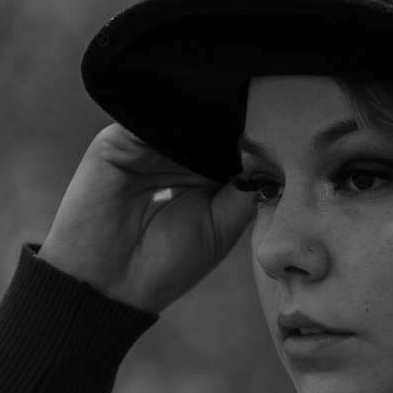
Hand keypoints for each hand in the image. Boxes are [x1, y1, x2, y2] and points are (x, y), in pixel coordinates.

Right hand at [38, 124, 256, 314]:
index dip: (251, 133)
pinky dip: (169, 116)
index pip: (227, 141)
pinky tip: (195, 120)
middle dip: (230, 118)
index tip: (284, 124)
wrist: (108, 286)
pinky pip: (146, 117)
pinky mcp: (116, 141)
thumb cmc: (165, 265)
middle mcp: (171, 154)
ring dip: (202, 115)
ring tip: (233, 106)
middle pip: (204, 123)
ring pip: (178, 116)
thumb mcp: (219, 226)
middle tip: (265, 106)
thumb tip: (270, 157)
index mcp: (199, 173)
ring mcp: (143, 144)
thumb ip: (243, 190)